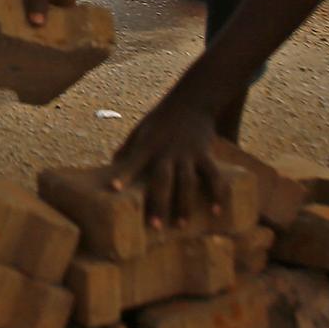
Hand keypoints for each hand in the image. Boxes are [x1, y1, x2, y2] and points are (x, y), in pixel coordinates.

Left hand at [109, 94, 222, 227]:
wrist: (192, 100)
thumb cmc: (161, 118)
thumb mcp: (140, 129)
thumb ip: (127, 148)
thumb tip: (111, 166)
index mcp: (148, 145)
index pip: (133, 160)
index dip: (124, 174)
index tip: (114, 189)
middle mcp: (167, 151)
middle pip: (163, 180)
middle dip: (159, 203)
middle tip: (155, 227)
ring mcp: (187, 153)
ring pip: (187, 182)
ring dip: (184, 205)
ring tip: (181, 226)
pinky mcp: (205, 153)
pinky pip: (213, 176)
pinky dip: (216, 193)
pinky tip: (217, 211)